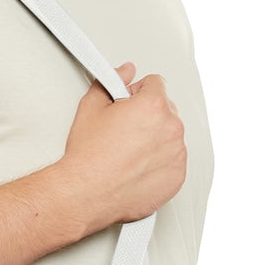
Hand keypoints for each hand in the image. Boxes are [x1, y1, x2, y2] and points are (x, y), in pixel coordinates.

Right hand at [62, 60, 187, 231]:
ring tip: (128, 152)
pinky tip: (136, 167)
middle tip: (124, 131)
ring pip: (170, 135)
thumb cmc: (88, 156)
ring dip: (155, 138)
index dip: (137, 92)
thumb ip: (113, 80)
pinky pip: (173, 160)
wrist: (86, 193)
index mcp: (153, 105)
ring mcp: (177, 154)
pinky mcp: (177, 177)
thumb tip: (125, 71)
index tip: (127, 105)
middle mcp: (171, 128)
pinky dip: (160, 162)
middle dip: (148, 115)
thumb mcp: (91, 107)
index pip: (156, 83)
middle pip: (166, 109)